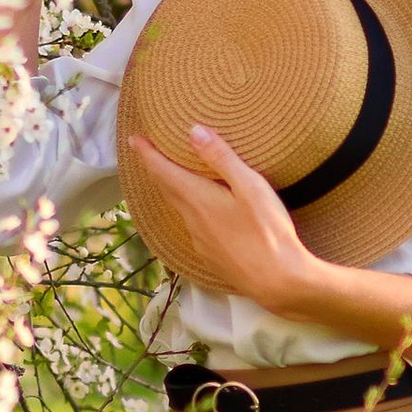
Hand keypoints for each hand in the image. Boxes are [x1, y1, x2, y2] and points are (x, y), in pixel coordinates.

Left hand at [125, 123, 321, 314]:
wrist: (277, 281)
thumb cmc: (267, 231)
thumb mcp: (250, 186)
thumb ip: (221, 158)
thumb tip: (193, 131)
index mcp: (198, 199)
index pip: (162, 171)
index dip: (146, 153)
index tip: (133, 140)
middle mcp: (192, 219)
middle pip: (166, 189)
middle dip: (155, 169)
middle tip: (147, 153)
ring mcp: (199, 240)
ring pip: (178, 208)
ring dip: (171, 189)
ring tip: (173, 176)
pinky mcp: (210, 254)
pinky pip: (191, 225)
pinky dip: (188, 209)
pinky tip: (199, 210)